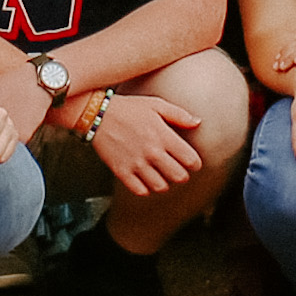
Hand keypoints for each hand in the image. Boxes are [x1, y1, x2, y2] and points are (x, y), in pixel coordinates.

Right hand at [83, 87, 201, 200]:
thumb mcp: (156, 105)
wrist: (98, 114)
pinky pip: (140, 190)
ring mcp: (136, 163)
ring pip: (160, 186)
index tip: (191, 162)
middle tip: (177, 169)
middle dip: (181, 175)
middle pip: (179, 177)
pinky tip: (145, 179)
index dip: (195, 163)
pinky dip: (146, 188)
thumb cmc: (129, 109)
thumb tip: (198, 122)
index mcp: (163, 136)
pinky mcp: (121, 171)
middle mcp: (152, 152)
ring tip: (161, 175)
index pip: (190, 160)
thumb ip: (179, 115)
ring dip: (164, 183)